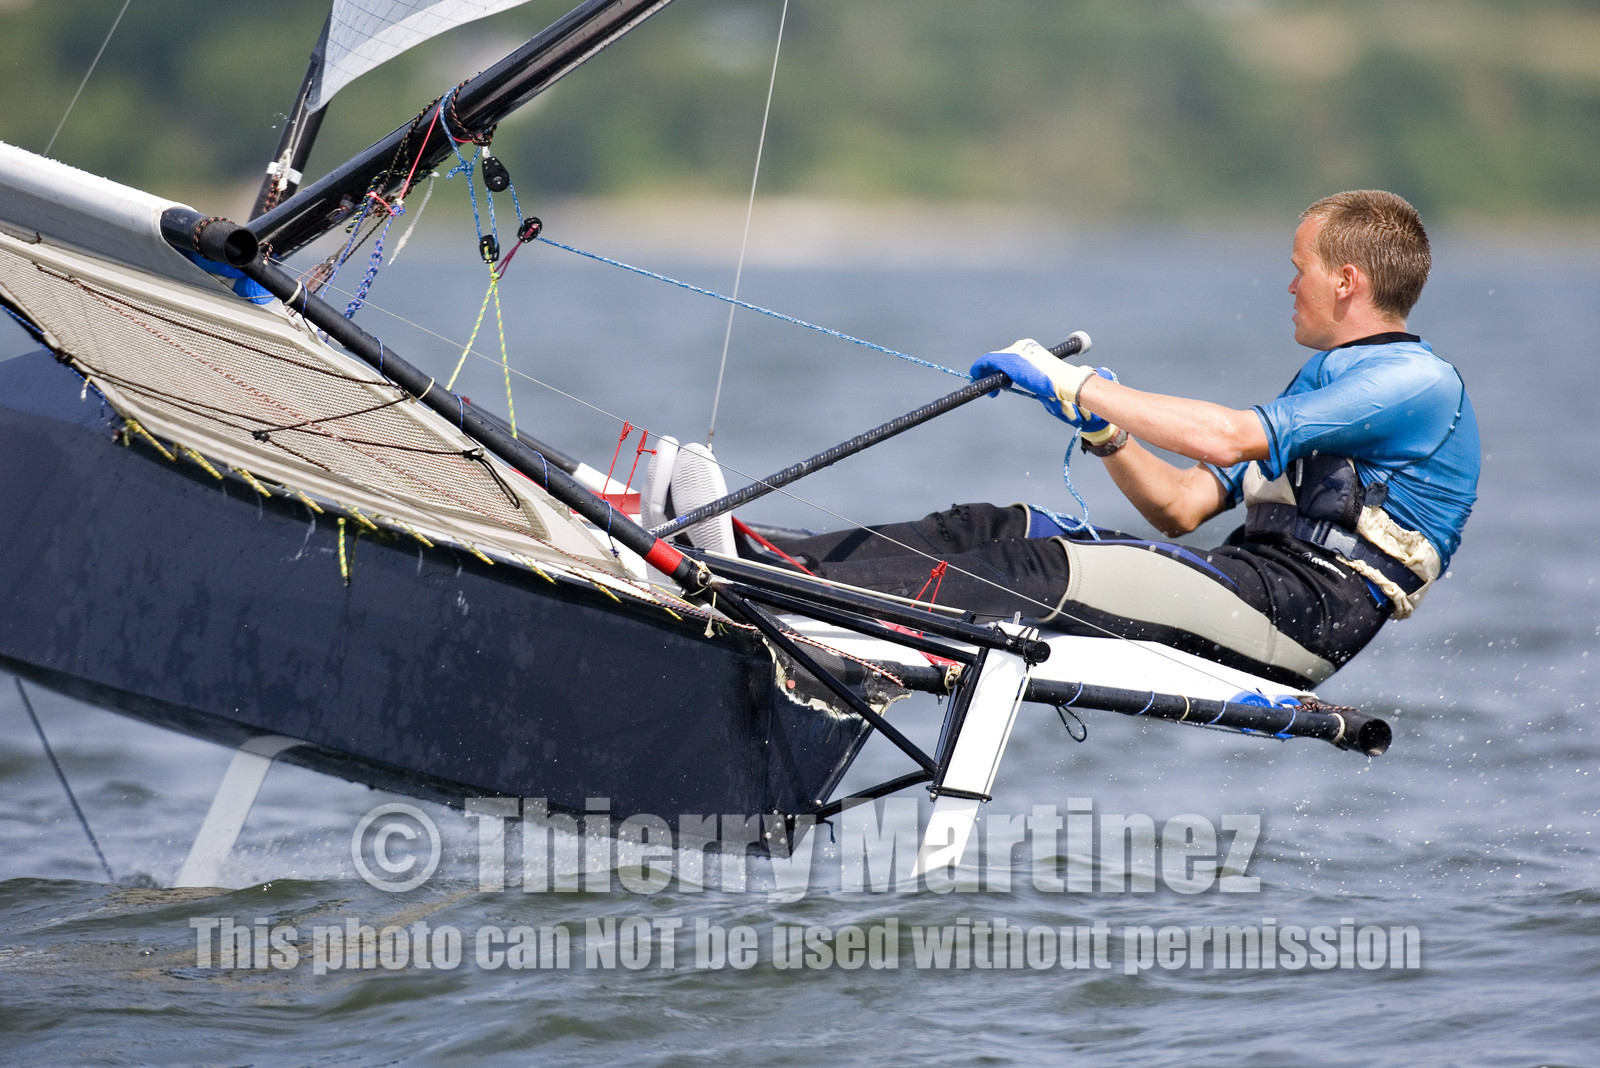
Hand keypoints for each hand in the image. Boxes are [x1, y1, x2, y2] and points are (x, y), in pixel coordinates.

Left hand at [969, 340, 1113, 425]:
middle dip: (992, 374)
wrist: (1065, 384)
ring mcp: (1014, 351)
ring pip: (992, 360)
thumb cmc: (1061, 387)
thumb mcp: (1046, 382)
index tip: (1002, 385)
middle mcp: (1023, 346)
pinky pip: (986, 362)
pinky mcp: (1007, 359)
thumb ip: (1038, 381)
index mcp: (1032, 350)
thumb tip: (1042, 392)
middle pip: (1000, 358)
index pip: (1011, 357)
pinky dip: (978, 369)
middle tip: (992, 392)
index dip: (1002, 371)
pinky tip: (975, 378)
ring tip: (988, 392)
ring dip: (985, 374)